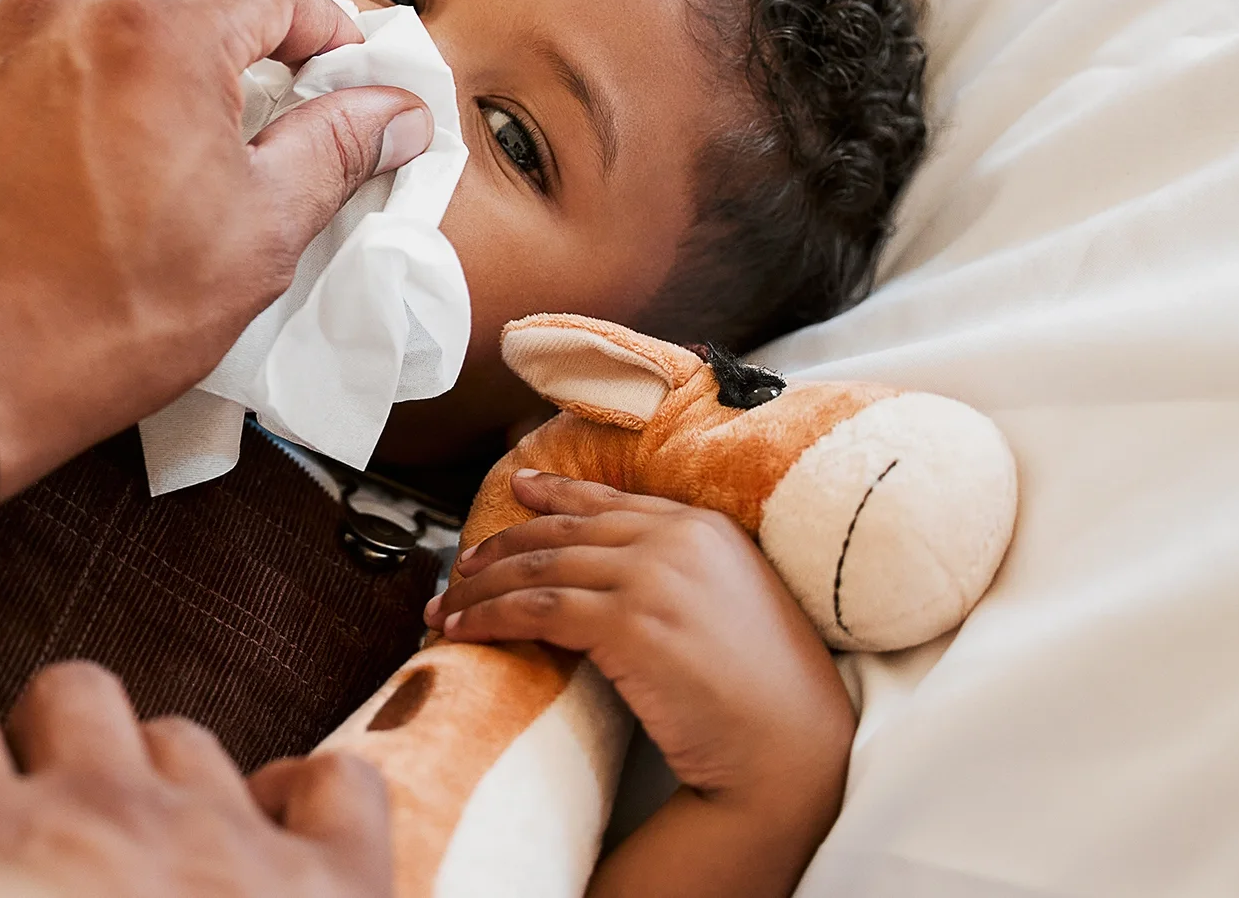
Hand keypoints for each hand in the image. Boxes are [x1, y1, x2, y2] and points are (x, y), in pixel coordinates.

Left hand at [0, 0, 430, 491]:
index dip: (320, 30)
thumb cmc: (93, 319)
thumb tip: (391, 112)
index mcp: (158, 32)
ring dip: (145, 4)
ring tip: (164, 98)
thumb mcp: (251, 241)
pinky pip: (22, 19)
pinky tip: (82, 125)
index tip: (334, 76)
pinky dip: (68, 46)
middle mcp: (67, 4)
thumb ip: (331, 153)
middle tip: (251, 67)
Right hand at [0, 652, 389, 897]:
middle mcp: (109, 816)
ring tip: (144, 837)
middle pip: (68, 690)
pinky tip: (276, 834)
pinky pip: (336, 784)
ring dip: (161, 773)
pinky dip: (309, 801)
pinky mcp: (336, 883)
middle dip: (50, 730)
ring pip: (185, 735)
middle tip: (38, 793)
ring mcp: (231, 842)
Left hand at [425, 471, 851, 820]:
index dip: (554, 496)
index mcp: (705, 528)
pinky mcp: (630, 623)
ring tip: (447, 609)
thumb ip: (678, 570)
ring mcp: (653, 577)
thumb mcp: (730, 602)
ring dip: (481, 590)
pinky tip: (465, 632)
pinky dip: (490, 619)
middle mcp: (677, 540)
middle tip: (461, 567)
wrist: (791, 747)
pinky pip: (537, 610)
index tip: (518, 490)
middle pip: (561, 532)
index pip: (609, 502)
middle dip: (499, 548)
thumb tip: (612, 570)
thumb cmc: (765, 692)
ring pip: (538, 568)